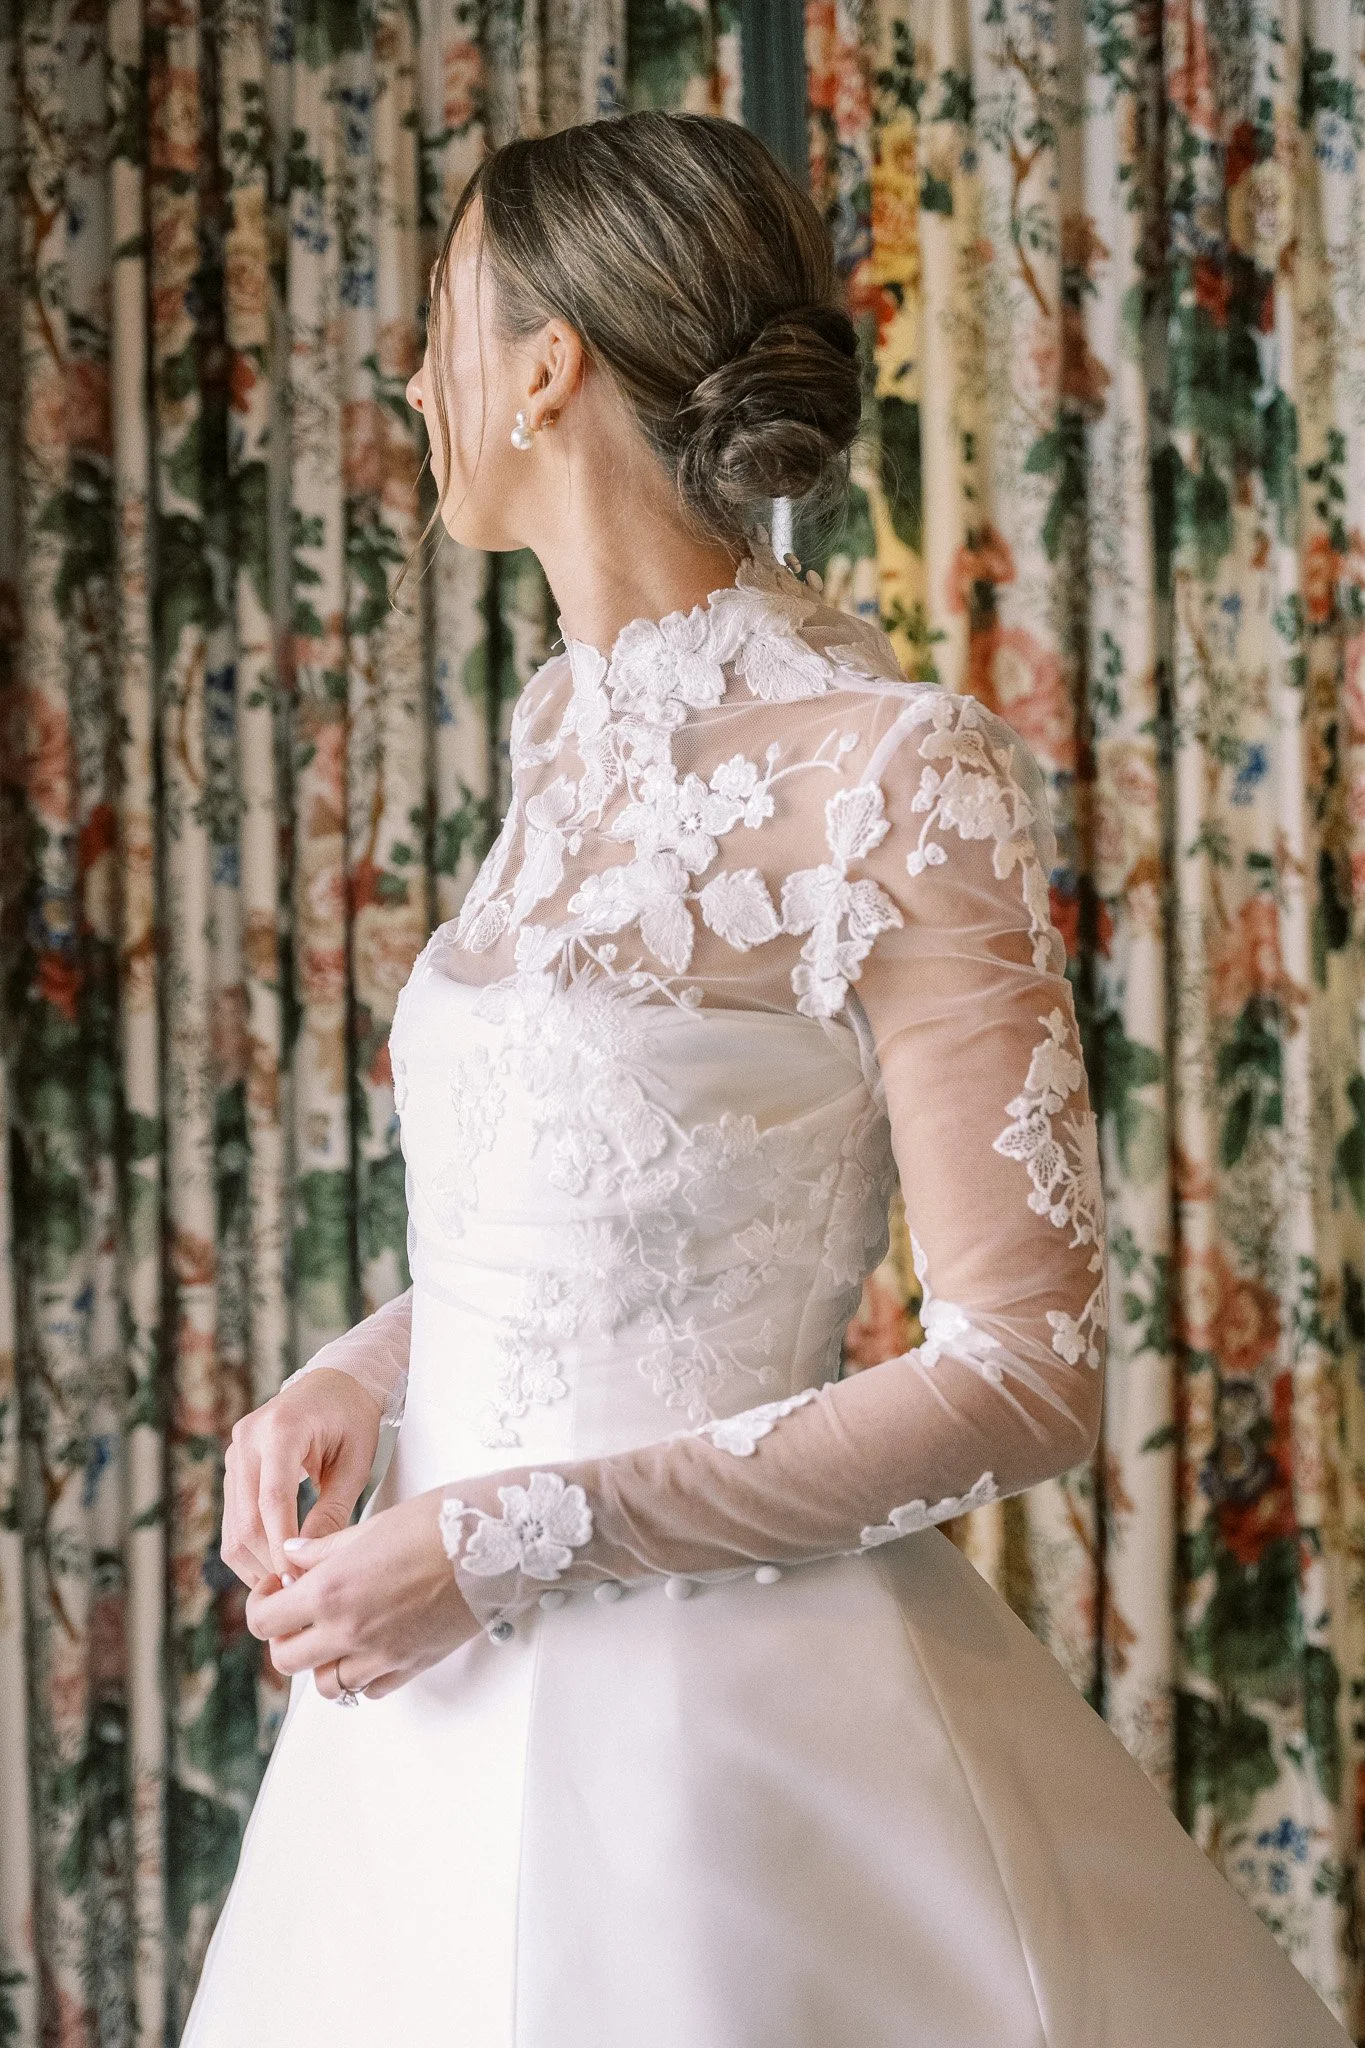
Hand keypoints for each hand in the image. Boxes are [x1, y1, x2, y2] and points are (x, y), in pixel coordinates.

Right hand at [221, 1368, 383, 1587]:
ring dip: (256, 1562)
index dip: (282, 1546)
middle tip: (295, 1594)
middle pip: (246, 1518)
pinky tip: (274, 1567)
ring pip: (233, 1525)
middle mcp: (247, 1440)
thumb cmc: (352, 1419)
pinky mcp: (233, 1468)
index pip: (273, 1500)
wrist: (334, 1383)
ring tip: (286, 1588)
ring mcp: (235, 1453)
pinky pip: (233, 1518)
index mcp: (280, 1430)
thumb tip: (309, 1561)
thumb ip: (333, 1510)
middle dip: (268, 1561)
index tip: (299, 1580)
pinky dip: (250, 1548)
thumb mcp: (354, 1462)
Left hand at [244, 1487, 478, 1699]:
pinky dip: (360, 1676)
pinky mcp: (411, 1665)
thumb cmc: (439, 1524)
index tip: (277, 1588)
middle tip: (299, 1611)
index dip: (263, 1603)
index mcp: (332, 1590)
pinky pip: (369, 1690)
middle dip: (285, 1635)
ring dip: (321, 1662)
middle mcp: (350, 1631)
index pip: (266, 1620)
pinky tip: (369, 1645)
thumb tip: (293, 1556)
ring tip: (334, 1632)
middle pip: (287, 1659)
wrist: (497, 1542)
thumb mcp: (371, 1525)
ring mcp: (381, 1655)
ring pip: (326, 1686)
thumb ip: (324, 1548)